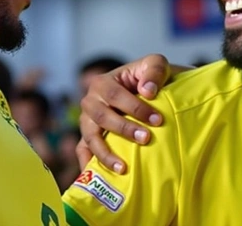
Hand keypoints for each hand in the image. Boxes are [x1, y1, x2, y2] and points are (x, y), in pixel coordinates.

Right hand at [77, 54, 170, 173]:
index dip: (136, 108)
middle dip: (124, 129)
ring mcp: (87, 121)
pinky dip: (88, 164)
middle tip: (146, 139)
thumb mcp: (155, 64)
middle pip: (102, 117)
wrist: (148, 90)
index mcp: (103, 82)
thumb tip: (148, 91)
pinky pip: (83, 151)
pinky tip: (102, 178)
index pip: (116, 96)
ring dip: (105, 153)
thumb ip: (154, 71)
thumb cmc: (150, 77)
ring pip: (90, 137)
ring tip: (123, 168)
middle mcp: (90, 102)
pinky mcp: (88, 137)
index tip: (158, 120)